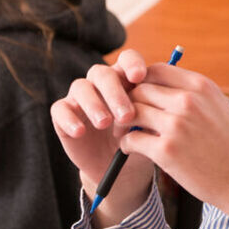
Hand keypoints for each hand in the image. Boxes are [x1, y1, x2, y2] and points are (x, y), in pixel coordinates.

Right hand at [51, 49, 159, 225]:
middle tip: (127, 114)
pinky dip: (70, 118)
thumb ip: (157, 109)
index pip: (126, 59)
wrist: (124, 169)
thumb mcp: (153, 125)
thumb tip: (169, 98)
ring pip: (81, 87)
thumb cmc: (143, 140)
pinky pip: (60, 109)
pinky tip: (81, 131)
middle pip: (103, 73)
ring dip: (94, 104)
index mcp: (125, 78)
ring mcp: (80, 97)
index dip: (132, 63)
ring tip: (105, 123)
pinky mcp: (63, 114)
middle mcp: (101, 83)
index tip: (141, 77)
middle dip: (115, 92)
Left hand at [122, 63, 228, 228]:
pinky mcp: (167, 151)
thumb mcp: (220, 109)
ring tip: (129, 135)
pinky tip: (134, 152)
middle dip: (129, 103)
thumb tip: (160, 90)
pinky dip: (127, 146)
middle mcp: (188, 101)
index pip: (156, 70)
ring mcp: (177, 125)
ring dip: (125, 124)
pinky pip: (131, 140)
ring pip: (131, 112)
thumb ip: (193, 96)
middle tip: (129, 119)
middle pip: (139, 90)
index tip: (141, 99)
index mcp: (201, 86)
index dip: (141, 83)